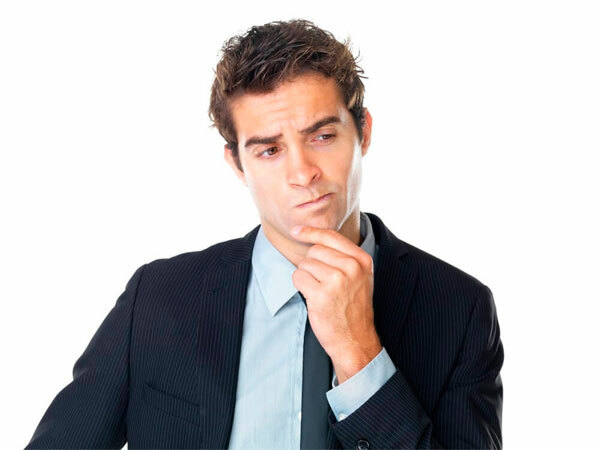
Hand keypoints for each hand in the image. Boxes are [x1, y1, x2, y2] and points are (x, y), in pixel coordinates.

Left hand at [290, 225, 382, 383]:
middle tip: (323, 283)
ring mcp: (337, 280)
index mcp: (362, 260)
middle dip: (312, 264)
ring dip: (306, 277)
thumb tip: (314, 237)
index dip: (311, 232)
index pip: (331, 236)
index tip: (296, 231)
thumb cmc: (353, 307)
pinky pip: (298, 277)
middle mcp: (352, 268)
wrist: (355, 339)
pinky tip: (313, 297)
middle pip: (315, 250)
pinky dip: (300, 286)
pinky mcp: (322, 294)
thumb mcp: (359, 277)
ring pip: (305, 264)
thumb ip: (343, 256)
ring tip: (320, 292)